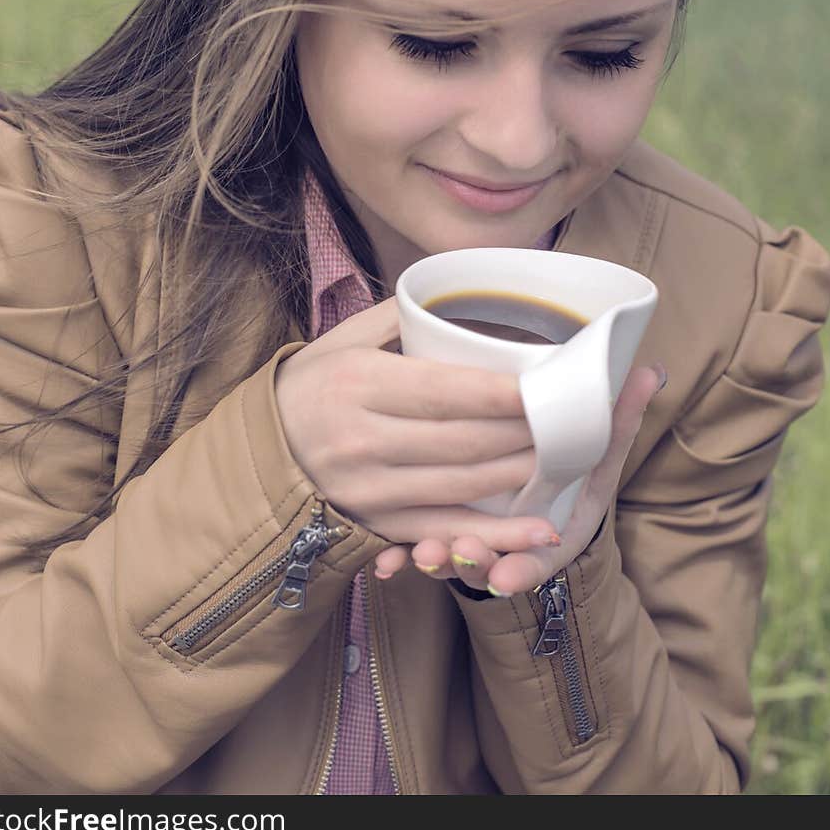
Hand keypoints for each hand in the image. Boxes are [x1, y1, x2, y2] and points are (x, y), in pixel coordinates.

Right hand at [274, 296, 559, 551]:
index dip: (502, 392)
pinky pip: (445, 531)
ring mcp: (369, 488)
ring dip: (522, 473)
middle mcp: (362, 439)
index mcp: (358, 384)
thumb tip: (461, 293)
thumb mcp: (344, 339)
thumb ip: (401, 316)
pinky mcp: (376, 524)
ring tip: (566, 456)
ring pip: (462, 485)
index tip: (549, 383)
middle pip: (463, 441)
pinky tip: (540, 531)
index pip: (445, 391)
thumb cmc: (311, 386)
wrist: (257, 454)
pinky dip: (496, 535)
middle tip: (573, 418)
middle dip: (526, 432)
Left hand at [372, 362, 665, 595]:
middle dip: (471, 560)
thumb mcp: (602, 450)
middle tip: (455, 551)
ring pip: (453, 561)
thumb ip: (621, 418)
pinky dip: (400, 559)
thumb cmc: (575, 467)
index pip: (541, 559)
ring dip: (436, 561)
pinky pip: (416, 552)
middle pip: (490, 563)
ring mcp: (477, 546)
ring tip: (420, 554)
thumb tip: (651, 371)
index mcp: (557, 531)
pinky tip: (384, 563)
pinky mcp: (441, 532)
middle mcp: (515, 549)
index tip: (506, 572)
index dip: (523, 566)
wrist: (547, 499)